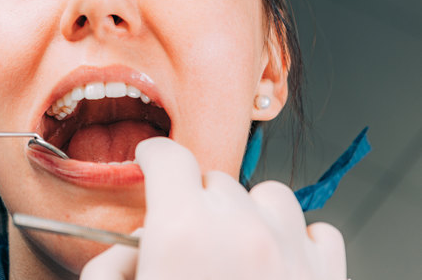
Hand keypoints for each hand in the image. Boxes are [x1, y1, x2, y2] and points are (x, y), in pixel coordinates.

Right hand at [81, 138, 345, 279]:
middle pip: (213, 179)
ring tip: (234, 248)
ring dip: (248, 212)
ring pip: (269, 195)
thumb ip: (108, 270)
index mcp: (181, 231)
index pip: (168, 157)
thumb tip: (127, 254)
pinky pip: (316, 232)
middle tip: (184, 240)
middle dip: (194, 200)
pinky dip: (297, 240)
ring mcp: (289, 253)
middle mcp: (240, 230)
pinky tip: (277, 264)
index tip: (150, 166)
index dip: (152, 159)